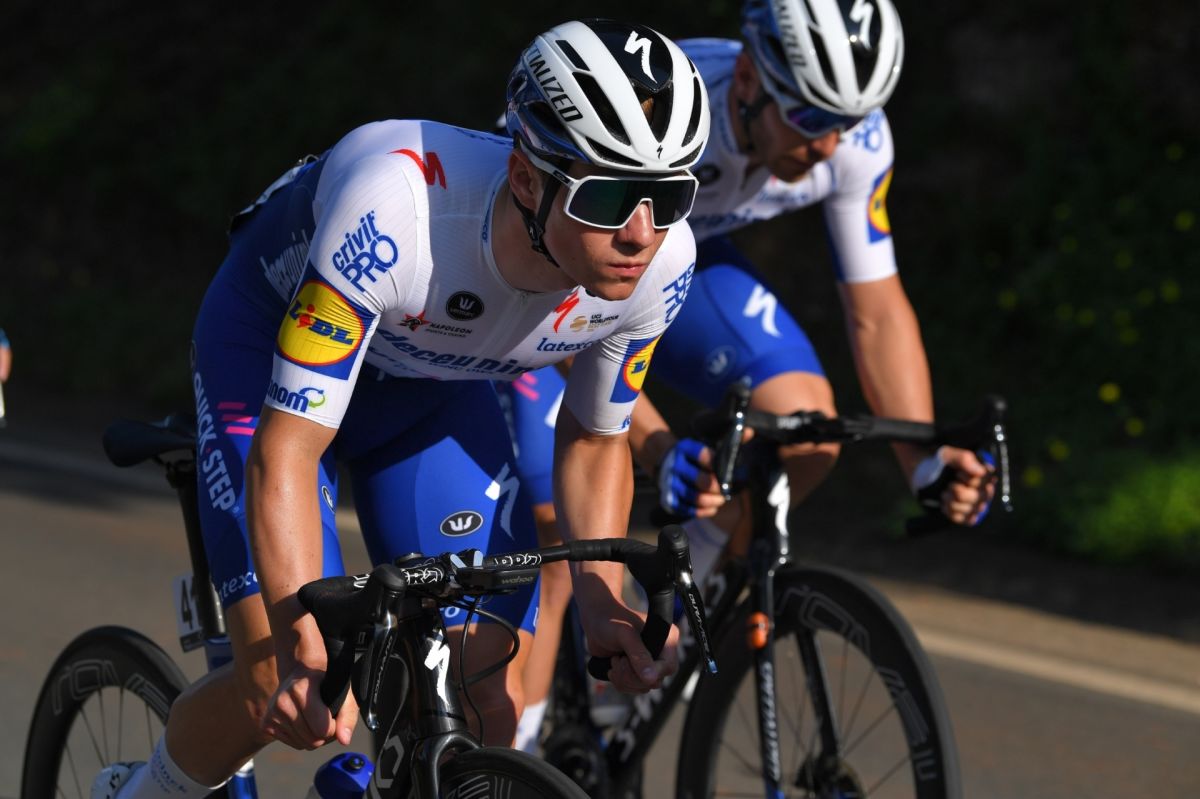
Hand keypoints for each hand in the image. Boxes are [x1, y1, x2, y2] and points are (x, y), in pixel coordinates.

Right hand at [261, 659, 359, 749]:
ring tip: (315, 719)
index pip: (323, 729)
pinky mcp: (265, 724)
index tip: (334, 714)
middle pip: (313, 741)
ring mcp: (271, 713)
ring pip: (303, 745)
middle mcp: (282, 701)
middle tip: (326, 717)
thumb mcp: (343, 693)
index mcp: (301, 689)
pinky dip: (302, 738)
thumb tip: (344, 741)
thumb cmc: (326, 683)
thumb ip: (347, 716)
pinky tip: (303, 721)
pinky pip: (293, 744)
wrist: (301, 673)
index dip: (334, 727)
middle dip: (324, 735)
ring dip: (314, 737)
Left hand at [573, 570, 678, 693]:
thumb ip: (638, 655)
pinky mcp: (637, 672)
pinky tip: (612, 668)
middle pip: (655, 681)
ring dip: (624, 680)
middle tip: (618, 661)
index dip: (649, 671)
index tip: (627, 661)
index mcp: (667, 639)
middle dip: (631, 676)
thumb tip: (650, 679)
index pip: (668, 667)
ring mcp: (649, 664)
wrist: (596, 622)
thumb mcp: (625, 635)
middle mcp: (661, 653)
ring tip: (614, 661)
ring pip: (644, 687)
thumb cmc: (611, 622)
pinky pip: (634, 689)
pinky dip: (621, 683)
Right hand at [657, 438, 725, 518]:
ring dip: (712, 501)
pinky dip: (702, 511)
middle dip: (717, 486)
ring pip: (693, 497)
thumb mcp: (708, 443)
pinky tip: (712, 508)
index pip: (702, 455)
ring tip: (721, 499)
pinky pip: (686, 509)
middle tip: (726, 489)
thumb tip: (749, 432)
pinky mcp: (669, 499)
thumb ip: (730, 440)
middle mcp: (675, 465)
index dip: (716, 464)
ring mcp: (671, 483)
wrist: (668, 463)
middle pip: (699, 479)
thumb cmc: (695, 456)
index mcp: (685, 448)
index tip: (728, 470)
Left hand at [912, 446, 994, 525]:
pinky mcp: (967, 517)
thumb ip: (964, 459)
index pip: (985, 481)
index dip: (968, 479)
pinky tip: (945, 502)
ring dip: (951, 500)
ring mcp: (977, 505)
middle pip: (977, 497)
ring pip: (967, 509)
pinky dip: (948, 510)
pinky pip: (960, 518)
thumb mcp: (947, 455)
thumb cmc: (940, 464)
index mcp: (984, 474)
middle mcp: (985, 490)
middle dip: (957, 490)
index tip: (958, 474)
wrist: (925, 477)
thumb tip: (981, 471)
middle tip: (950, 484)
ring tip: (946, 492)